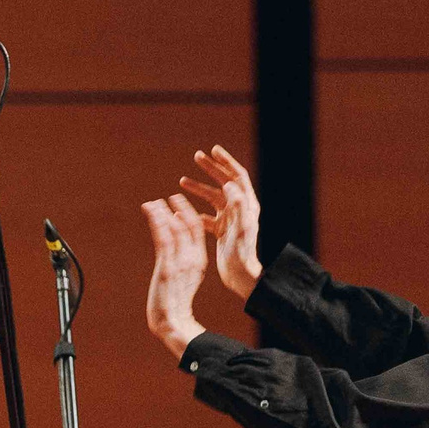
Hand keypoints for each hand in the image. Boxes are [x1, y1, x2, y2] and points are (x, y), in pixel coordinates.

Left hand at [141, 195, 210, 357]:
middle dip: (179, 208)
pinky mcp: (167, 268)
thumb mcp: (185, 279)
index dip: (189, 214)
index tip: (179, 204)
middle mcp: (193, 259)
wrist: (173, 322)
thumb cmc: (176, 304)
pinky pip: (164, 238)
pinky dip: (158, 222)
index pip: (198, 230)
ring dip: (164, 212)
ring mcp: (181, 263)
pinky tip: (151, 211)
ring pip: (175, 229)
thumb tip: (176, 247)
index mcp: (200, 261)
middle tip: (170, 197)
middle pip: (189, 225)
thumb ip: (184, 260)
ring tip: (154, 202)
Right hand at [178, 144, 263, 293]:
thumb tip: (229, 184)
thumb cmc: (242, 254)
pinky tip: (182, 210)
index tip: (213, 150)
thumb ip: (237, 205)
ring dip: (199, 188)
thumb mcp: (240, 228)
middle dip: (211, 168)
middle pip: (225, 182)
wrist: (241, 276)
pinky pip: (207, 216)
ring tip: (182, 181)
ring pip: (213, 198)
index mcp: (246, 205)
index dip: (226, 162)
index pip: (237, 176)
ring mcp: (230, 220)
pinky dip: (195, 210)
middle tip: (197, 156)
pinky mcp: (222, 231)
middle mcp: (239, 209)